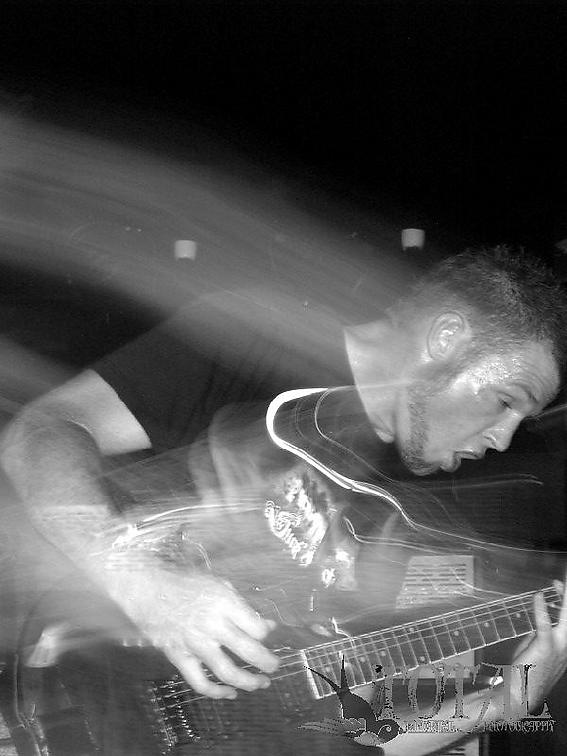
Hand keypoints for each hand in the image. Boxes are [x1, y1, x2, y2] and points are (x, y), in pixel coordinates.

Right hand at [109, 566, 278, 698]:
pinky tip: (230, 693)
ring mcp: (195, 644)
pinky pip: (200, 682)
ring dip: (249, 681)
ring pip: (227, 672)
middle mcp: (212, 624)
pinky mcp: (180, 657)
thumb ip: (242, 606)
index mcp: (224, 602)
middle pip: (247, 650)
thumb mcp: (219, 585)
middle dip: (267, 662)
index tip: (267, 634)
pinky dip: (217, 693)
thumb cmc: (186, 584)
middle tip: (275, 666)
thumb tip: (267, 625)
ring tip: (261, 683)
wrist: (148, 590)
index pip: (256, 627)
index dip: (266, 633)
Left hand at [511, 576, 566, 712]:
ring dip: (563, 598)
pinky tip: (538, 595)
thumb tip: (538, 620)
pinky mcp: (546, 648)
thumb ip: (539, 634)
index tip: (559, 586)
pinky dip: (540, 608)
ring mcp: (559, 648)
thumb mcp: (534, 649)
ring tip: (559, 582)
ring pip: (565, 617)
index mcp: (565, 647)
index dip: (564, 601)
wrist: (520, 695)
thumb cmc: (524, 673)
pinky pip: (544, 624)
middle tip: (563, 579)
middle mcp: (566, 647)